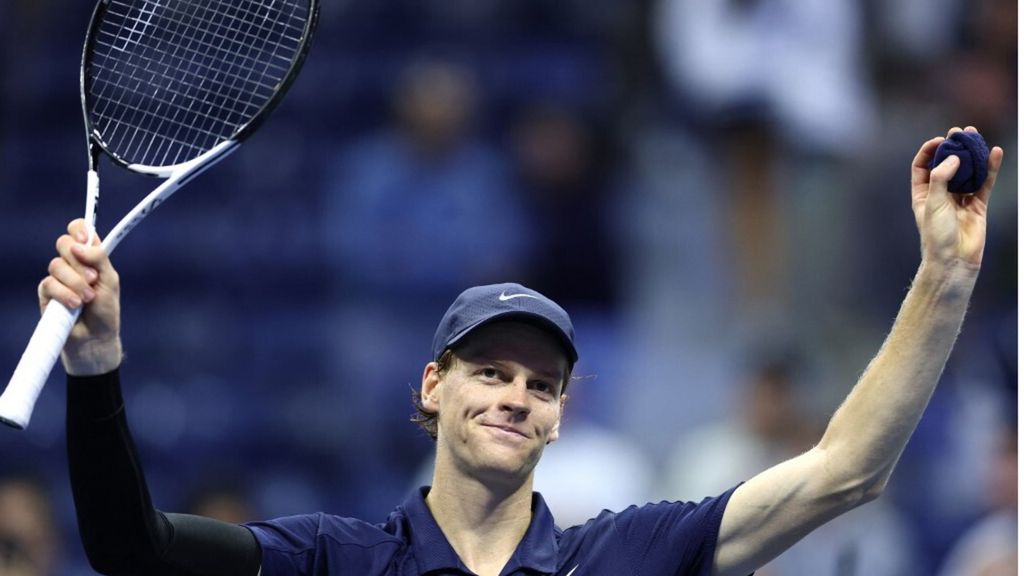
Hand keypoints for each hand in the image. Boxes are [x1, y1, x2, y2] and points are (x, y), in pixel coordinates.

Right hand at [38, 219, 121, 374]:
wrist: (95, 338)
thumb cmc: (105, 310)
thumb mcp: (110, 281)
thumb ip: (99, 259)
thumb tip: (78, 244)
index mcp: (90, 256)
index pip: (79, 231)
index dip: (79, 230)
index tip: (83, 241)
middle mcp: (72, 264)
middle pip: (63, 242)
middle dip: (79, 261)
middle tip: (93, 279)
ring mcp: (58, 278)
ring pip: (56, 264)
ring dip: (75, 281)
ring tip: (87, 298)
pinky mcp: (46, 293)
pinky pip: (49, 283)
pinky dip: (64, 293)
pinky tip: (75, 305)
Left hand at [911, 126, 1003, 269]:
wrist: (955, 260)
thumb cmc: (937, 235)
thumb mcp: (933, 203)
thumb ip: (941, 178)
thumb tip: (953, 158)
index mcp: (923, 193)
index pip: (923, 165)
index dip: (930, 150)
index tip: (941, 140)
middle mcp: (941, 194)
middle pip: (947, 164)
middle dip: (953, 147)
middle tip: (961, 132)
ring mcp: (960, 199)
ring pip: (968, 171)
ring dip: (972, 154)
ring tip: (976, 135)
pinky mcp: (978, 205)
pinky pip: (985, 183)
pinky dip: (990, 168)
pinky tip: (995, 153)